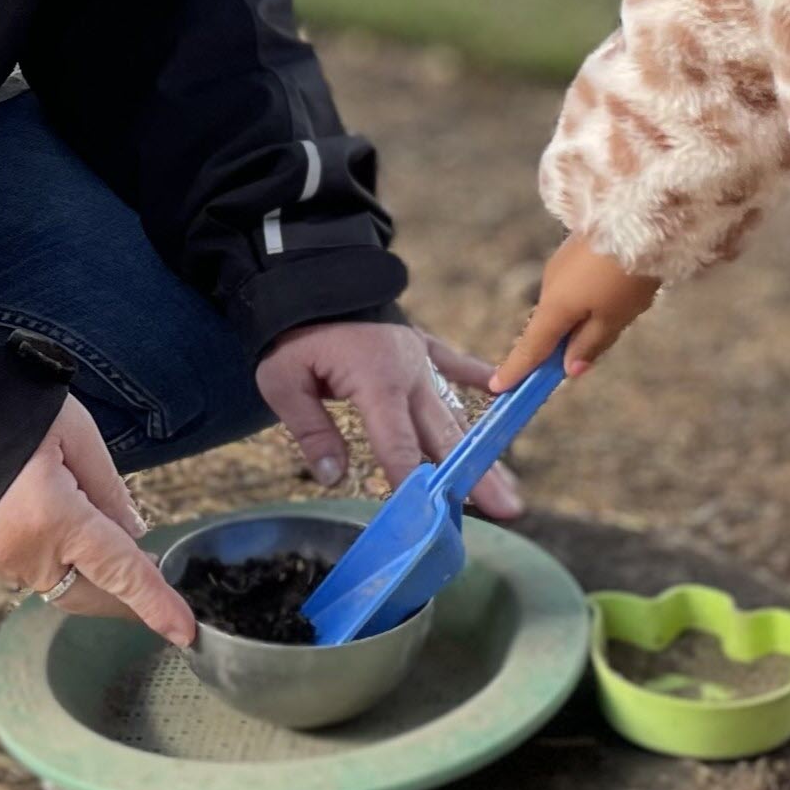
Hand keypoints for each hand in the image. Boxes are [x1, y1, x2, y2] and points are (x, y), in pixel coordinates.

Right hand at [0, 398, 194, 646]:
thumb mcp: (74, 431)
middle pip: (92, 595)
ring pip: (63, 590)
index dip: (155, 603)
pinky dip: (66, 570)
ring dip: (96, 586)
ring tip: (127, 573)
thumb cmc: (6, 404)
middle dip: (127, 602)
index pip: (120, 571)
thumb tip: (133, 534)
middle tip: (162, 597)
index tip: (184, 632)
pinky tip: (81, 552)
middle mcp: (25, 550)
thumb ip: (108, 488)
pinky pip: (36, 575)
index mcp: (54, 517)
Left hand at [256, 321, 524, 518]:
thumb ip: (311, 430)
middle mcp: (410, 374)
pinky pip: (455, 363)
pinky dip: (477, 377)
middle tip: (507, 510)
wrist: (309, 272)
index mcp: (377, 382)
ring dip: (481, 449)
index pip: (398, 445)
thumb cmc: (292, 331)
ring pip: (455, 413)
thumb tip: (333, 477)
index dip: (414, 484)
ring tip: (507, 485)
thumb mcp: (282, 381)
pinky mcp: (420, 344)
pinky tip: (503, 390)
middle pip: (444, 437)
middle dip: (475, 477)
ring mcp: (420, 358)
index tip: (434, 518)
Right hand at [492, 234, 659, 390]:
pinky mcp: (574, 251)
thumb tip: (569, 367)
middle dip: (560, 346)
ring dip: (580, 319)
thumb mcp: (614, 318)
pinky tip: (618, 290)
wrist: (642, 214)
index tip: (499, 387)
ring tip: (620, 312)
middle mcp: (550, 286)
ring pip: (565, 305)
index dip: (516, 371)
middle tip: (580, 361)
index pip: (530, 349)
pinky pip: (575, 286)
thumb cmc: (627, 274)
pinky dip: (587, 299)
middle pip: (549, 327)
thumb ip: (590, 345)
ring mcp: (561, 266)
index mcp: (555, 308)